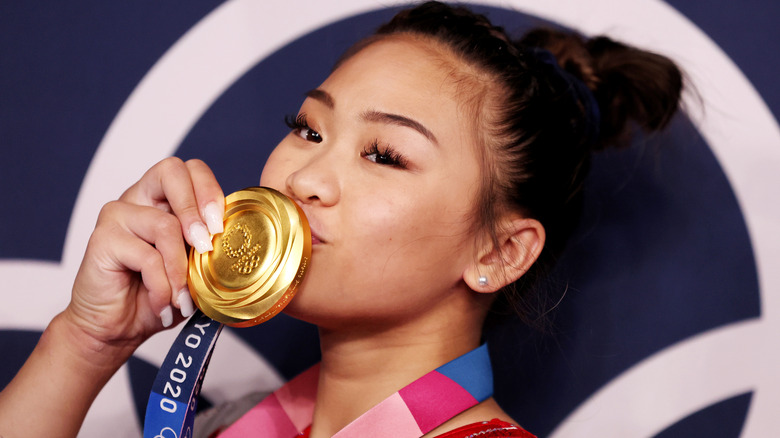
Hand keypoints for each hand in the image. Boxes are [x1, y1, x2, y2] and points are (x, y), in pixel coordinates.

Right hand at [65, 157, 224, 360]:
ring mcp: (117, 215)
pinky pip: (147, 256)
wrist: (118, 328)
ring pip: (165, 224)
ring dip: (180, 269)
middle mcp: (139, 198)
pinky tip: (162, 305)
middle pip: (171, 170)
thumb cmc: (158, 296)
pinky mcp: (102, 239)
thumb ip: (211, 247)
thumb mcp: (194, 269)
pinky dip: (162, 286)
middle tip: (206, 246)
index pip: (191, 170)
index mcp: (163, 198)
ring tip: (183, 298)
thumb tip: (241, 240)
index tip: (219, 227)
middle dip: (195, 208)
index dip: (209, 190)